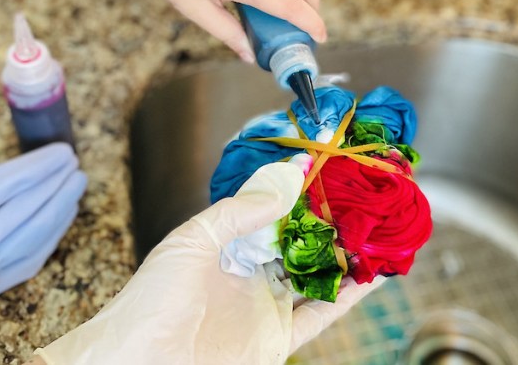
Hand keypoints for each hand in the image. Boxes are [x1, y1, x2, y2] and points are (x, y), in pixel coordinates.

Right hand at [0, 122, 86, 363]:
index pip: (12, 182)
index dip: (42, 164)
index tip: (62, 150)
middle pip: (32, 205)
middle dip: (58, 181)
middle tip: (74, 162)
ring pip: (39, 233)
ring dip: (63, 207)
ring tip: (76, 185)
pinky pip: (32, 259)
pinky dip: (52, 236)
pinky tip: (61, 219)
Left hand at [34, 162, 380, 363]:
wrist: (137, 361)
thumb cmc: (149, 300)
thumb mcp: (191, 240)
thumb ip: (239, 211)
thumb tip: (285, 181)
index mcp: (229, 247)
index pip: (276, 214)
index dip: (304, 195)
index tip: (333, 172)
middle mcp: (252, 274)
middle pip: (303, 245)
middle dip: (334, 225)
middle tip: (367, 202)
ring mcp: (266, 306)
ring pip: (319, 278)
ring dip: (349, 259)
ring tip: (380, 235)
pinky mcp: (277, 338)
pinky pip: (321, 314)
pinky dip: (349, 298)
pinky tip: (372, 278)